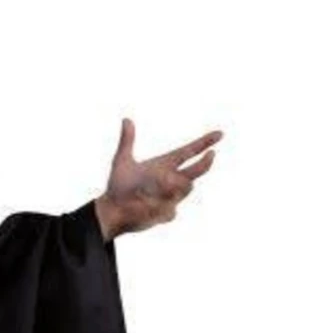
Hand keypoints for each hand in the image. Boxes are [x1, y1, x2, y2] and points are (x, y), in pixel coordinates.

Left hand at [93, 118, 222, 241]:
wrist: (113, 211)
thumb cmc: (117, 186)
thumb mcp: (122, 162)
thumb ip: (126, 141)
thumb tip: (126, 119)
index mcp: (164, 164)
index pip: (189, 151)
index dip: (204, 142)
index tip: (220, 134)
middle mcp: (171, 180)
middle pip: (196, 170)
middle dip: (204, 164)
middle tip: (209, 156)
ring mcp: (171, 197)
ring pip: (185, 188)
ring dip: (173, 185)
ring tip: (150, 187)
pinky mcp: (167, 213)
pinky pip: (172, 208)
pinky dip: (159, 206)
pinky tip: (144, 206)